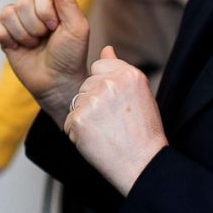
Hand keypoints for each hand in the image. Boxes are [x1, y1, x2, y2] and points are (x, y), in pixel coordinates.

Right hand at [0, 0, 89, 124]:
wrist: (57, 83)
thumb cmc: (71, 55)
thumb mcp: (76, 27)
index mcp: (52, 2)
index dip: (45, 11)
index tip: (56, 28)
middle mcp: (34, 8)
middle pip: (21, 4)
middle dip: (34, 27)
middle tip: (45, 40)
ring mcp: (18, 21)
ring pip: (7, 14)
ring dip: (21, 35)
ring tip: (33, 45)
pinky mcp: (4, 35)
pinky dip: (3, 37)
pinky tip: (16, 47)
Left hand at [64, 46, 168, 195]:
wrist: (142, 163)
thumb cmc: (143, 132)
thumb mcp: (139, 93)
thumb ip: (119, 69)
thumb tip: (106, 49)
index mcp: (128, 74)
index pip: (98, 67)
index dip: (103, 87)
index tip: (115, 104)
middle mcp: (110, 83)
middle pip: (85, 84)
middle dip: (92, 101)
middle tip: (112, 121)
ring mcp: (93, 100)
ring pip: (76, 101)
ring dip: (84, 116)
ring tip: (106, 131)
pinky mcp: (78, 118)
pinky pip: (69, 120)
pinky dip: (77, 132)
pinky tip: (96, 139)